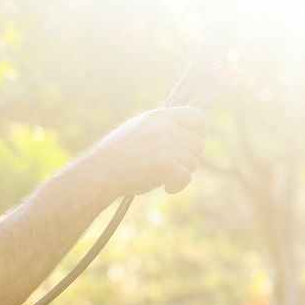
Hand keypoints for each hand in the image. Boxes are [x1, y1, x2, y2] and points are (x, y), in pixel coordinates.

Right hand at [78, 106, 207, 197]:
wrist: (103, 171)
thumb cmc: (117, 153)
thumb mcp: (137, 127)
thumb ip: (160, 125)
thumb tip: (181, 128)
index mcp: (160, 116)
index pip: (198, 116)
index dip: (201, 130)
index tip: (195, 141)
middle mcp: (166, 128)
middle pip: (198, 143)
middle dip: (189, 157)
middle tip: (174, 165)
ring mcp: (168, 146)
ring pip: (193, 162)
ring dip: (182, 172)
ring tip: (164, 177)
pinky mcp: (167, 165)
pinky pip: (186, 177)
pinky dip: (178, 185)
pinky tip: (167, 188)